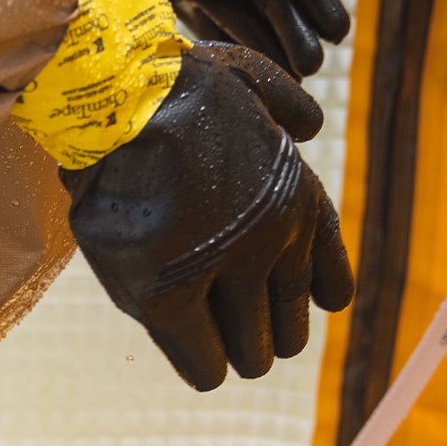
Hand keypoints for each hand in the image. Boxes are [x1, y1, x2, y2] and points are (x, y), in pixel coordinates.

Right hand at [62, 41, 354, 391]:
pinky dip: (202, 366)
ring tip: (215, 347)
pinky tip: (197, 359)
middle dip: (264, 335)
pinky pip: (204, 363)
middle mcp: (272, 242)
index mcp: (297, 201)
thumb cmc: (168, 86)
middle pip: (289, 330)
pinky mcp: (168, 297)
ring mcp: (223, 273)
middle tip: (239, 333)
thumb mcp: (247, 79)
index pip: (329, 284)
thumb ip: (284, 105)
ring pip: (251, 354)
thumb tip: (309, 124)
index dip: (309, 303)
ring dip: (235, 354)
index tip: (290, 308)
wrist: (116, 96)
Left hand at [116, 0, 348, 77]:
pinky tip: (248, 79)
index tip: (336, 30)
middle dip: (297, 35)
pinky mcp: (192, 0)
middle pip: (279, 4)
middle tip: (313, 66)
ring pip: (252, 23)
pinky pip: (216, 31)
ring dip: (271, 52)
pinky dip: (232, 53)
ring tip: (289, 83)